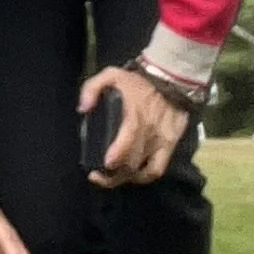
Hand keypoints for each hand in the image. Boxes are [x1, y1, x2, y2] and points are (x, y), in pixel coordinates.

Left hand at [80, 64, 190, 187]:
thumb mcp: (111, 74)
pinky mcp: (169, 147)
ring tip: (110, 178)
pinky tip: (132, 177)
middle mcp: (149, 133)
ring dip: (125, 177)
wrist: (171, 80)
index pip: (128, 140)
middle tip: (97, 175)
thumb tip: (82, 109)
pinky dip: (144, 177)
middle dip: (113, 173)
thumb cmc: (137, 81)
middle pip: (132, 161)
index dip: (117, 154)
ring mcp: (161, 142)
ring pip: (143, 170)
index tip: (104, 164)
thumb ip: (92, 88)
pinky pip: (157, 169)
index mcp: (135, 116)